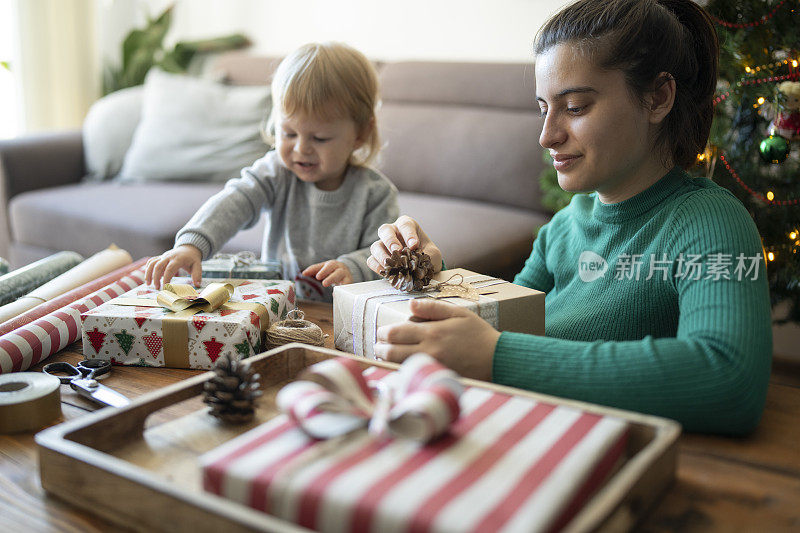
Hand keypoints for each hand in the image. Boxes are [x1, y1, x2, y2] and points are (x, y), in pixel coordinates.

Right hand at [145, 244, 202, 288]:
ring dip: (148, 273)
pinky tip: (148, 277)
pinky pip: (151, 261)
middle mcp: (169, 256)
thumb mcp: (198, 265)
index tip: (165, 288)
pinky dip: (147, 269)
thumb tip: (197, 285)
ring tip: (148, 284)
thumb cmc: (192, 258)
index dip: (166, 278)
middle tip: (157, 288)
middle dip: (155, 277)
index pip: (170, 269)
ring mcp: (163, 256)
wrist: (188, 248)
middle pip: (158, 266)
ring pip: (152, 263)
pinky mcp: (160, 257)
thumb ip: (197, 274)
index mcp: (178, 259)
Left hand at [302, 260, 352, 286]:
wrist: (346, 270)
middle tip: (324, 284)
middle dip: (331, 278)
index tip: (317, 277)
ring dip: (339, 286)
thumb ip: (313, 269)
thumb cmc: (332, 269)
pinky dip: (342, 291)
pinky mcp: (350, 284)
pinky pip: (347, 288)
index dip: (323, 271)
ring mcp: (346, 277)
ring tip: (333, 290)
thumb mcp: (323, 267)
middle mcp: (341, 270)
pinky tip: (336, 295)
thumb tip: (303, 273)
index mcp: (333, 264)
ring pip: (345, 280)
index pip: (328, 266)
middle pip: (337, 273)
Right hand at [367, 215, 442, 275]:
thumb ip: (428, 257)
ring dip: (381, 255)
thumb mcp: (433, 254)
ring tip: (391, 265)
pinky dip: (377, 266)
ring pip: (375, 246)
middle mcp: (392, 232)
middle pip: (385, 231)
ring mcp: (383, 245)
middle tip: (398, 251)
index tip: (414, 245)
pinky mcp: (377, 258)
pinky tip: (386, 272)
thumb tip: (419, 267)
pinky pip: (371, 260)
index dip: (408, 234)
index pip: (405, 225)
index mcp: (407, 225)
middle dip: (390, 241)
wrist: (423, 267)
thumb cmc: (427, 254)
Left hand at [374, 299, 499, 381]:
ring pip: (399, 366)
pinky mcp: (436, 378)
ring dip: (387, 361)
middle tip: (378, 345)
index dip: (385, 333)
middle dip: (381, 348)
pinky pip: (412, 376)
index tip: (382, 332)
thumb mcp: (458, 313)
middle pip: (392, 352)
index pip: (397, 333)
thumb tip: (410, 305)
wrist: (497, 359)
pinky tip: (400, 367)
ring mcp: (432, 367)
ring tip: (384, 355)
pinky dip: (402, 371)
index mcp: (432, 333)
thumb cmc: (478, 334)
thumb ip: (433, 308)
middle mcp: (429, 351)